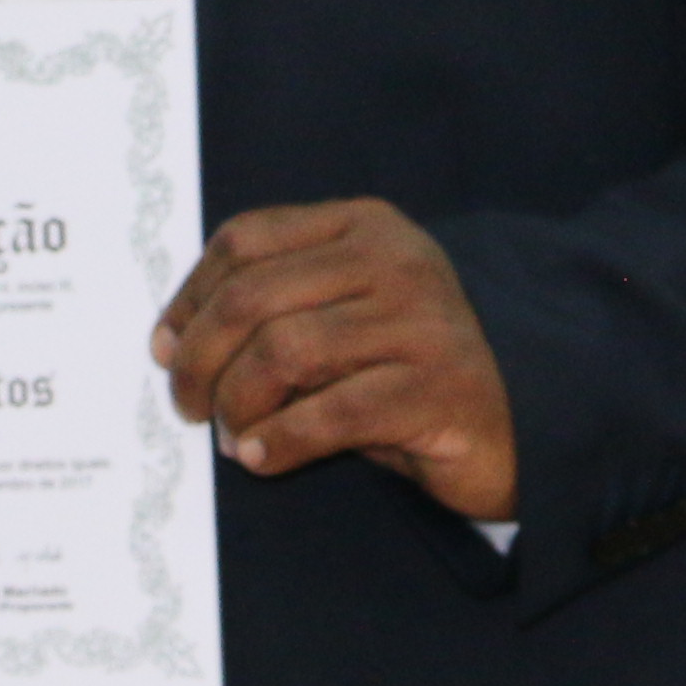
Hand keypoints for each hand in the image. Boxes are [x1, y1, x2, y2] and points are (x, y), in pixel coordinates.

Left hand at [152, 198, 517, 523]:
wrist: (522, 422)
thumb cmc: (410, 373)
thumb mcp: (344, 319)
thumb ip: (278, 309)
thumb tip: (174, 343)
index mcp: (365, 227)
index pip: (246, 239)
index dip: (190, 295)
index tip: (164, 347)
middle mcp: (395, 262)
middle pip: (253, 295)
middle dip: (200, 357)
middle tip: (187, 405)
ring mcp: (422, 323)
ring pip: (284, 351)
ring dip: (238, 403)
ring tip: (232, 436)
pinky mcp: (438, 390)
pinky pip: (330, 414)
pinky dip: (280, 440)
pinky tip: (262, 457)